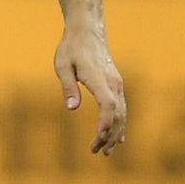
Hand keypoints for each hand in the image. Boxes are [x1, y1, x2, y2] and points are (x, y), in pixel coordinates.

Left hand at [54, 28, 125, 154]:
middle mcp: (113, 83)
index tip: (98, 137)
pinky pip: (121, 108)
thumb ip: (68, 87)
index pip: (107, 104)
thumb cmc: (71, 48)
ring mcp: (117, 84)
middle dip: (108, 135)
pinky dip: (119, 124)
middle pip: (117, 114)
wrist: (87, 32)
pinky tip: (117, 139)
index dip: (105, 122)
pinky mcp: (116, 85)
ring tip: (106, 151)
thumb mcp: (62, 65)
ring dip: (115, 133)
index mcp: (99, 78)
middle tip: (96, 151)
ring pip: (122, 113)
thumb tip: (72, 108)